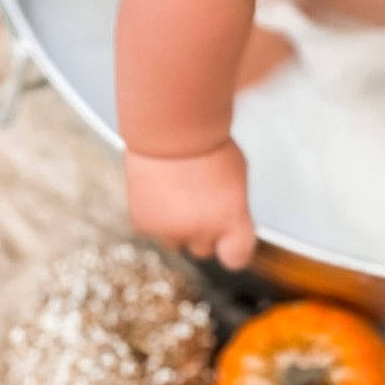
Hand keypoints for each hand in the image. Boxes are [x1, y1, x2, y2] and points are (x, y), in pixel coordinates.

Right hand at [125, 140, 255, 269]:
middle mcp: (203, 232)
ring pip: (176, 241)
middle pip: (204, 249)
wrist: (170, 128)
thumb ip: (232, 206)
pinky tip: (159, 188)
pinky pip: (153, 229)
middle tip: (198, 199)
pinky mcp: (146, 225)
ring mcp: (172, 231)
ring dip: (177, 226)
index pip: (237, 257)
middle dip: (203, 231)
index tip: (230, 238)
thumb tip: (225, 220)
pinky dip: (155, 214)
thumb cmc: (208, 145)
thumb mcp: (238, 175)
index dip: (232, 247)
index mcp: (233, 220)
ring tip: (178, 191)